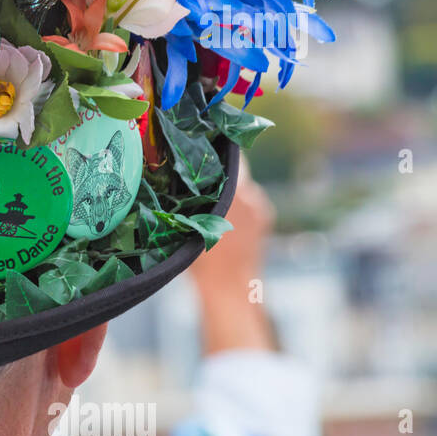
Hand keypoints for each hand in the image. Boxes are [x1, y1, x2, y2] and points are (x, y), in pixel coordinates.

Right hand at [189, 156, 277, 354]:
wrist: (230, 290)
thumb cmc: (203, 263)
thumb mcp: (185, 226)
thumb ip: (186, 199)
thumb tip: (172, 178)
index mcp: (234, 192)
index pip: (228, 154)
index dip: (211, 147)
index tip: (195, 145)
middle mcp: (252, 194)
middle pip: (235, 167)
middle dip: (216, 167)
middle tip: (193, 169)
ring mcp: (261, 206)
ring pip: (242, 184)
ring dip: (225, 185)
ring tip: (203, 194)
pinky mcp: (265, 217)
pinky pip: (248, 199)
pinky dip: (235, 200)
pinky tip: (218, 211)